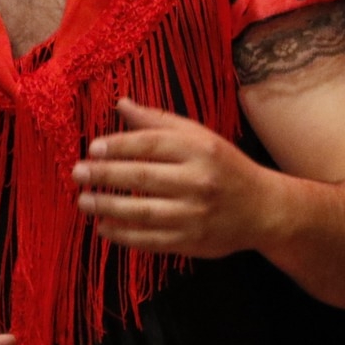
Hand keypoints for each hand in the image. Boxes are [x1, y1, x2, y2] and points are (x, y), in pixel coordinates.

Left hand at [73, 99, 280, 257]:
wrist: (265, 209)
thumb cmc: (228, 168)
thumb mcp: (201, 138)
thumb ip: (160, 123)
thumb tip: (121, 104)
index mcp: (202, 151)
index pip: (151, 145)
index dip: (117, 146)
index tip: (93, 148)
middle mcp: (199, 182)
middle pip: (141, 177)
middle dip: (104, 175)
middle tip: (78, 173)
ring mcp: (195, 214)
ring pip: (141, 211)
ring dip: (106, 206)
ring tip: (83, 201)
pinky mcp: (192, 240)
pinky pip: (150, 239)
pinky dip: (122, 235)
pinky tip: (104, 227)